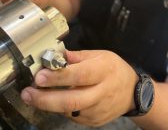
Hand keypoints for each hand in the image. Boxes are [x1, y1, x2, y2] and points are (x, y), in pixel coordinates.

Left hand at [21, 50, 137, 126]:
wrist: (131, 92)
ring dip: (49, 104)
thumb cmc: (114, 69)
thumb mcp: (100, 55)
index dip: (59, 77)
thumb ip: (78, 56)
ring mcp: (98, 110)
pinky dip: (60, 108)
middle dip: (46, 99)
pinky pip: (73, 116)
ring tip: (34, 96)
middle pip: (72, 100)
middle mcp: (102, 92)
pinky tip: (53, 100)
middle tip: (27, 93)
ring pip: (69, 110)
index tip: (39, 77)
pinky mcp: (94, 121)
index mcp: (104, 70)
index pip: (80, 75)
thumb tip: (56, 55)